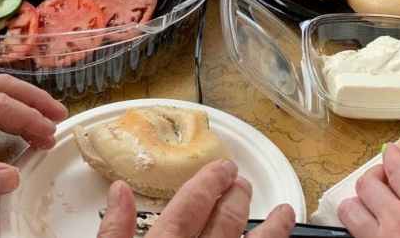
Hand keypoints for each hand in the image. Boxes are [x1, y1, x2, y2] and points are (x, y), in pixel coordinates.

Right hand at [97, 160, 295, 237]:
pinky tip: (286, 237)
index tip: (223, 168)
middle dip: (236, 197)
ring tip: (283, 212)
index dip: (209, 183)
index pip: (191, 205)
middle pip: (225, 222)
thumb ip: (113, 229)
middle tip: (241, 181)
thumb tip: (119, 189)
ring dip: (271, 228)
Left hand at [337, 144, 399, 237]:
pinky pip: (352, 237)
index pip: (396, 166)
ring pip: (349, 209)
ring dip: (357, 204)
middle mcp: (396, 218)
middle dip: (373, 178)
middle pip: (366, 183)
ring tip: (370, 205)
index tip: (391, 152)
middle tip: (385, 181)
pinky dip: (356, 230)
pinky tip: (370, 233)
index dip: (391, 155)